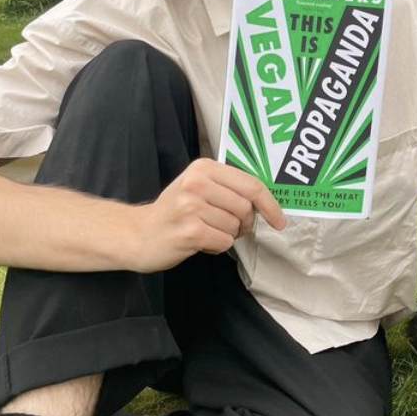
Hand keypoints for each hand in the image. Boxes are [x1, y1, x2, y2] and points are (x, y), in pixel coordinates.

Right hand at [126, 158, 285, 271]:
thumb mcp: (198, 187)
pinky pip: (224, 242)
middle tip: (227, 228)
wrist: (137, 234)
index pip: (251, 184)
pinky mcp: (190, 231)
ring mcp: (192, 207)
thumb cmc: (175, 213)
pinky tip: (201, 242)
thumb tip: (266, 201)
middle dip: (244, 224)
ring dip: (227, 236)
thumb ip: (228, 188)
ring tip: (206, 232)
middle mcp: (197, 183)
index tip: (278, 220)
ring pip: (235, 227)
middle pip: (246, 207)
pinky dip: (217, 247)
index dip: (270, 204)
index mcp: (204, 168)